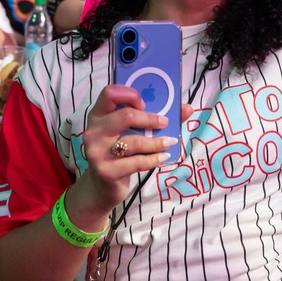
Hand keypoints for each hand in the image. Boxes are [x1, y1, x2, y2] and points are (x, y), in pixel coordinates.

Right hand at [72, 86, 185, 215]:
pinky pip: (136, 162)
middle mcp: (94, 131)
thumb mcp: (129, 133)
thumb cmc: (119, 154)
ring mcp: (97, 152)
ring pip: (134, 142)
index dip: (129, 94)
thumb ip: (154, 118)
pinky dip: (154, 159)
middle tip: (165, 123)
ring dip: (156, 142)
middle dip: (150, 119)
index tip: (144, 104)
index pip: (109, 93)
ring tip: (170, 142)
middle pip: (125, 116)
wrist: (102, 187)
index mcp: (98, 115)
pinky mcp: (106, 171)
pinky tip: (163, 157)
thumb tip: (187, 108)